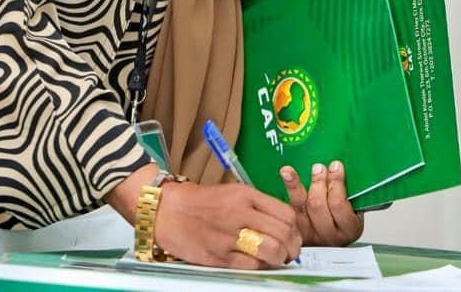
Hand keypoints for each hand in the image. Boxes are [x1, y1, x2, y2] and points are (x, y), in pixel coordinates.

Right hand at [106, 163, 301, 269]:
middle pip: (283, 234)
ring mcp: (228, 235)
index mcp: (244, 195)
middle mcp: (239, 213)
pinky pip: (251, 266)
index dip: (295, 230)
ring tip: (275, 260)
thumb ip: (256, 207)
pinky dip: (259, 267)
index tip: (293, 237)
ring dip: (279, 259)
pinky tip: (255, 263)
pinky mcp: (218, 255)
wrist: (165, 210)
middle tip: (289, 253)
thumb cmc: (199, 202)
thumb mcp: (230, 193)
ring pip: (271, 251)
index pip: (286, 214)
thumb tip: (283, 227)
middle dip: (292, 248)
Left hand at [281, 161, 363, 245]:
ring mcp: (309, 234)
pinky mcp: (294, 230)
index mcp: (349, 228)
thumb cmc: (344, 218)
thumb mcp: (355, 208)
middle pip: (318, 206)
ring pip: (300, 207)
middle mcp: (329, 235)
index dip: (336, 183)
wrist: (330, 237)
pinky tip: (283, 178)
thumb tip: (340, 166)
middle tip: (319, 167)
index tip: (335, 165)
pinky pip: (288, 208)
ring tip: (290, 170)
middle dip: (318, 182)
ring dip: (295, 185)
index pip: (339, 205)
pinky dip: (286, 192)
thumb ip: (350, 191)